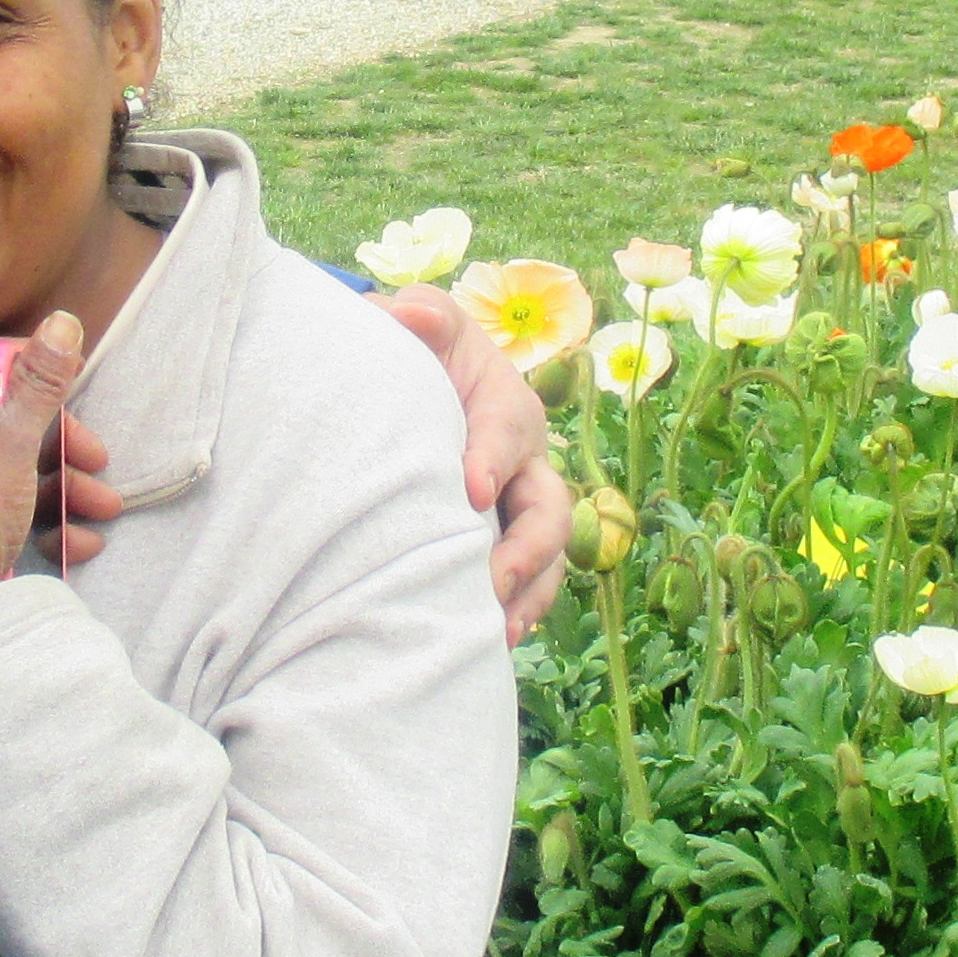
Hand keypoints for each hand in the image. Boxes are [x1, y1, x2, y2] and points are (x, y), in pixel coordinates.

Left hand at [0, 312, 84, 648]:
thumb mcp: (13, 436)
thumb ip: (41, 381)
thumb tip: (62, 318)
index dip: (30, 363)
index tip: (71, 377)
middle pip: (19, 424)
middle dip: (68, 444)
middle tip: (98, 460)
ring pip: (27, 475)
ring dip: (74, 489)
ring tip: (105, 510)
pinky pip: (21, 518)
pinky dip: (55, 526)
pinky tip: (79, 543)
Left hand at [373, 286, 569, 643]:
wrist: (427, 384)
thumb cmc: (423, 351)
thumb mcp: (423, 321)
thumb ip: (418, 314)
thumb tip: (408, 316)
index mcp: (507, 404)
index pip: (505, 431)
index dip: (492, 460)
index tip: (471, 492)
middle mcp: (527, 460)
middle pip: (549, 509)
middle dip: (525, 549)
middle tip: (489, 581)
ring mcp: (522, 505)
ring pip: (548, 555)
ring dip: (529, 593)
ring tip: (500, 631)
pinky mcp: (507, 538)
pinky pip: (529, 580)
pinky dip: (518, 610)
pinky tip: (487, 643)